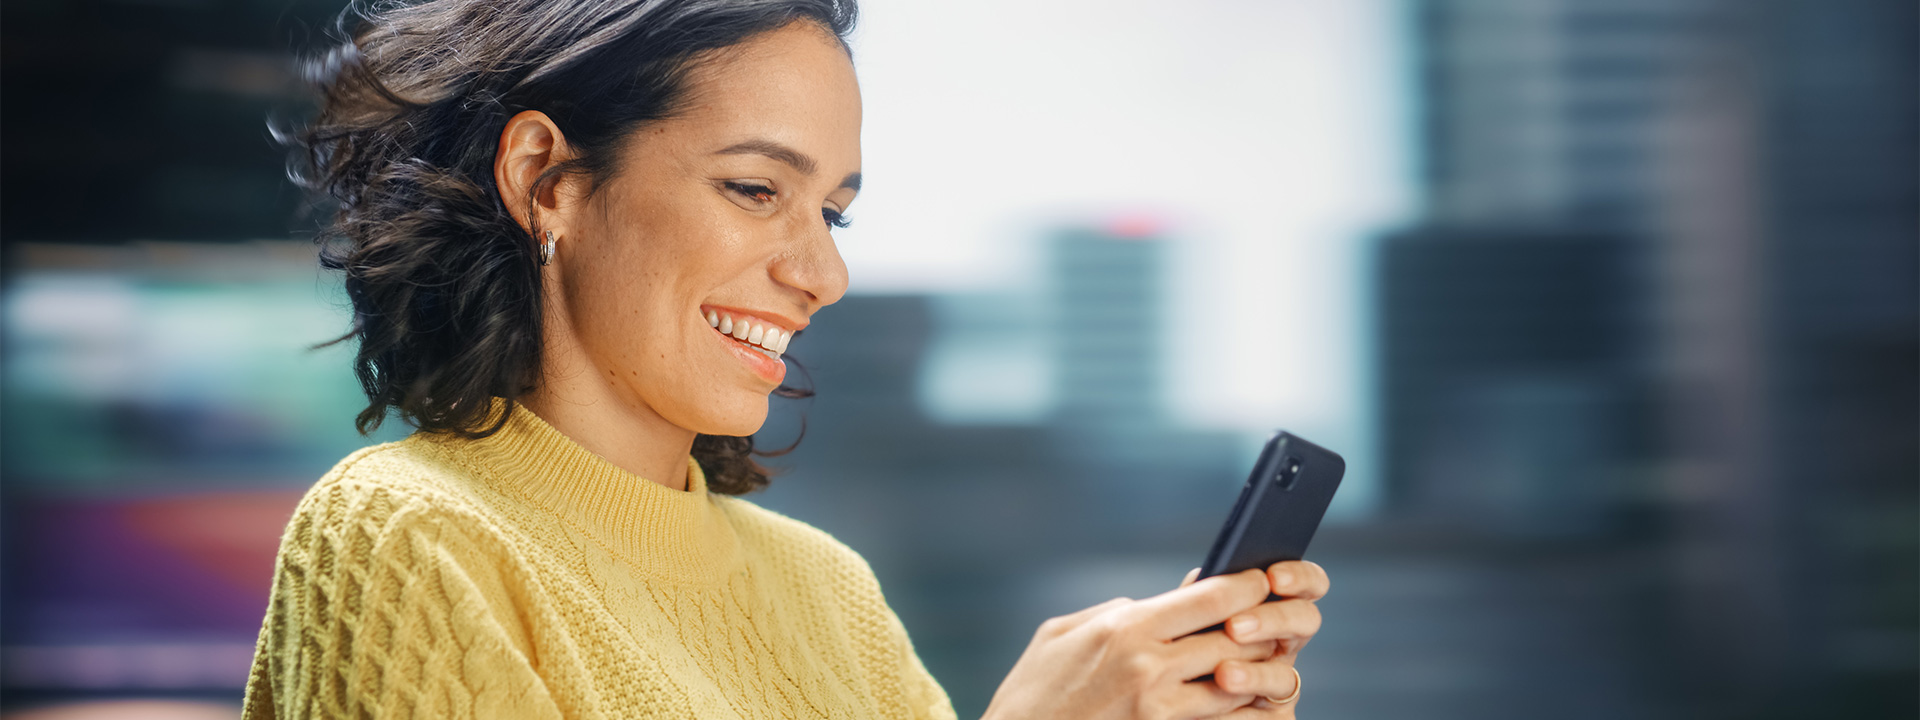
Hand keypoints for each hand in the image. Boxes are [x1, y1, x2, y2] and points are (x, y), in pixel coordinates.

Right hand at [981, 568, 1279, 719]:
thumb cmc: (1031, 693)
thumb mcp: (1060, 634)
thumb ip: (1112, 614)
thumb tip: (1152, 605)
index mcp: (1125, 627)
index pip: (1210, 597)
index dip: (1247, 586)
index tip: (1261, 579)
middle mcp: (1148, 664)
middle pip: (1234, 638)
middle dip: (1262, 628)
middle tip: (1276, 620)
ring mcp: (1157, 707)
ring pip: (1236, 682)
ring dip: (1255, 670)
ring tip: (1263, 660)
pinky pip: (1218, 718)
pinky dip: (1236, 707)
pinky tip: (1241, 698)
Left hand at [1180, 561, 1329, 717]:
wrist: (1162, 702)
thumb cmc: (1175, 654)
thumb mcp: (1185, 623)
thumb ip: (1198, 601)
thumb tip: (1201, 577)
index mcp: (1268, 609)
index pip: (1305, 583)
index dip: (1300, 577)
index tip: (1273, 577)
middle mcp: (1282, 645)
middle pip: (1305, 622)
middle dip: (1273, 620)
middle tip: (1235, 627)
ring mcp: (1280, 685)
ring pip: (1286, 676)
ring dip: (1255, 674)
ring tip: (1223, 674)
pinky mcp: (1274, 719)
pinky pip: (1264, 718)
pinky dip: (1242, 712)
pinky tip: (1216, 706)